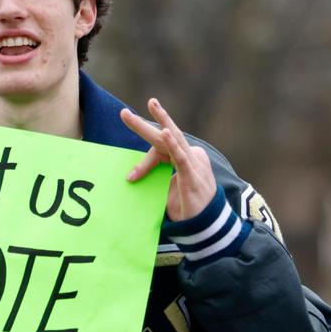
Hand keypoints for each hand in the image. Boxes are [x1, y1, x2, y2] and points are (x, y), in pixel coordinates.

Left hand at [120, 98, 216, 220]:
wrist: (206, 226)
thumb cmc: (188, 207)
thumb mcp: (167, 190)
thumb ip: (156, 178)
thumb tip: (134, 174)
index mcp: (184, 158)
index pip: (160, 150)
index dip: (143, 164)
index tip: (130, 178)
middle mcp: (191, 155)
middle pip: (166, 135)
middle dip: (145, 122)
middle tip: (125, 112)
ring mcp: (194, 163)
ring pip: (172, 139)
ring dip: (160, 122)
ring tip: (151, 105)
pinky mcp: (193, 174)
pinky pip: (181, 156)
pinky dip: (173, 144)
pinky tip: (165, 132)